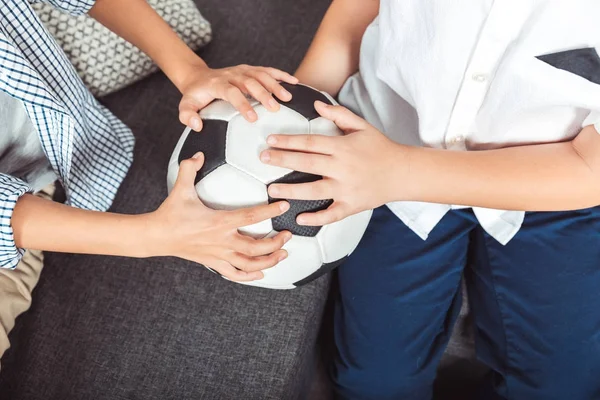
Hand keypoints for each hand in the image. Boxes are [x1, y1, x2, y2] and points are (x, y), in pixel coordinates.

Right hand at [150, 152, 291, 280]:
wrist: (156, 236)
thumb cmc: (170, 213)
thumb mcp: (180, 188)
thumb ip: (189, 168)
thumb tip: (198, 154)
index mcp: (218, 222)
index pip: (250, 216)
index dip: (269, 211)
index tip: (283, 206)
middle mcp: (222, 241)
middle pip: (256, 247)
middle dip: (276, 243)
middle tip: (288, 235)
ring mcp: (218, 254)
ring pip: (249, 265)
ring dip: (269, 261)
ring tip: (283, 254)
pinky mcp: (213, 263)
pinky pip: (235, 275)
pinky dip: (250, 276)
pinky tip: (261, 273)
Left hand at [178, 63, 297, 130]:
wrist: (198, 77)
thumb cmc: (195, 95)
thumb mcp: (186, 106)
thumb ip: (187, 116)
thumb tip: (197, 126)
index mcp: (217, 84)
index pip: (232, 92)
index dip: (243, 104)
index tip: (253, 118)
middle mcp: (231, 74)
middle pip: (250, 82)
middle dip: (263, 94)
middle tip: (275, 108)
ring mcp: (242, 70)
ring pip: (260, 74)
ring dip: (275, 84)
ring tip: (287, 98)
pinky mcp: (250, 69)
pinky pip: (267, 70)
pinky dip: (281, 75)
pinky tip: (294, 82)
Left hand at [260, 101, 405, 225]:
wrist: (403, 172)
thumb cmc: (380, 148)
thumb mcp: (362, 126)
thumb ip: (339, 115)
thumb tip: (316, 103)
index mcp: (343, 147)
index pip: (310, 142)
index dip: (288, 141)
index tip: (271, 140)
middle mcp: (342, 168)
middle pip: (307, 163)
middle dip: (282, 160)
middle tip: (263, 158)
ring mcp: (346, 188)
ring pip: (314, 191)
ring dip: (290, 191)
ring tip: (272, 190)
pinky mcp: (351, 205)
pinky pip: (331, 214)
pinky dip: (316, 218)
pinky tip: (299, 218)